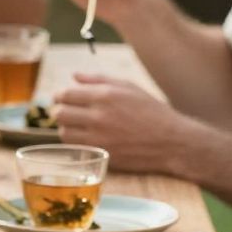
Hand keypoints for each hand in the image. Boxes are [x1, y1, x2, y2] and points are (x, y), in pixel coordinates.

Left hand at [52, 76, 193, 175]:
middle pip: (59, 114)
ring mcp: (99, 138)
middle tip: (65, 112)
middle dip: (59, 111)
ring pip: (64, 132)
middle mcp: (99, 116)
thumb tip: (74, 76)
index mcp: (105, 95)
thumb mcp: (129, 87)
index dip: (60, 96)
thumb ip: (99, 79)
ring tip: (77, 125)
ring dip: (66, 128)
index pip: (66, 94)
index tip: (62, 98)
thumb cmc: (151, 111)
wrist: (171, 141)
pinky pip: (76, 148)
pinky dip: (76, 142)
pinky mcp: (102, 155)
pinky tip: (85, 137)